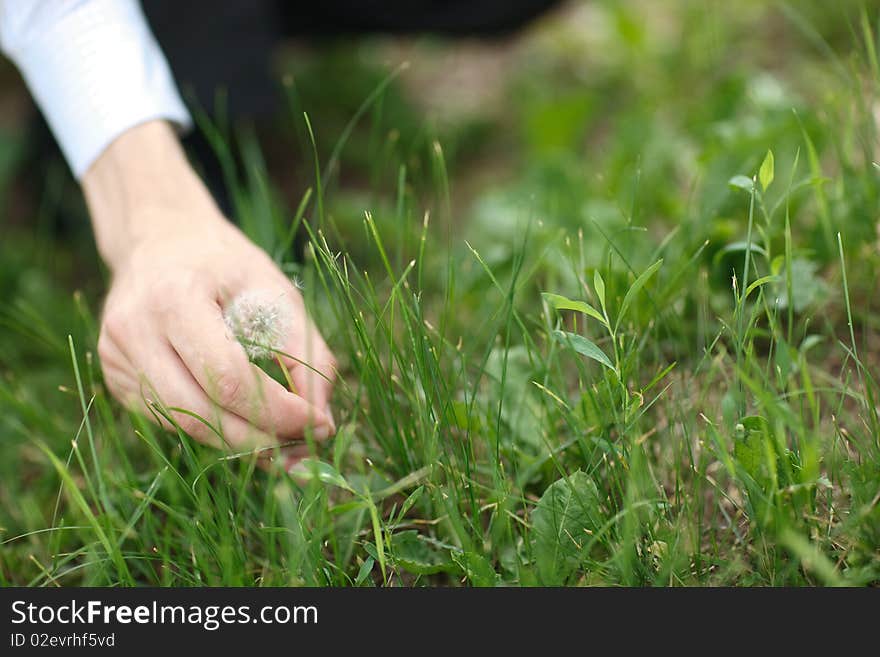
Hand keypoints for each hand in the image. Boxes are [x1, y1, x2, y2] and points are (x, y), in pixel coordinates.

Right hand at [83, 121, 335, 467]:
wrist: (160, 240)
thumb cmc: (226, 265)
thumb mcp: (277, 292)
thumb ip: (306, 353)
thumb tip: (321, 423)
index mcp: (174, 297)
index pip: (228, 378)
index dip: (277, 412)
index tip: (319, 425)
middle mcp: (133, 331)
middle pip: (202, 413)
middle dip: (262, 439)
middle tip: (306, 447)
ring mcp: (116, 359)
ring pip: (185, 426)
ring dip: (241, 444)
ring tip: (286, 444)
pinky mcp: (116, 379)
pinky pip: (172, 420)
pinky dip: (215, 430)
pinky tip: (249, 426)